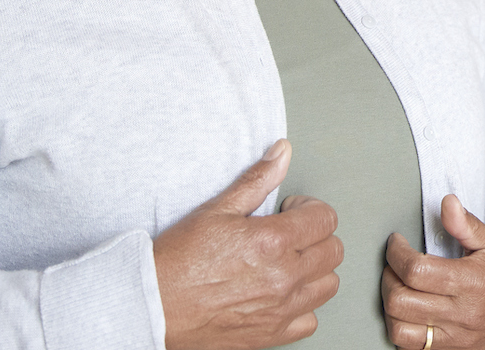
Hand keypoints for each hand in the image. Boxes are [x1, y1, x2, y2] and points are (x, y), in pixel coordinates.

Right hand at [152, 139, 343, 349]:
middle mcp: (284, 277)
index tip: (292, 209)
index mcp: (273, 242)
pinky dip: (303, 307)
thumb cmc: (178, 260)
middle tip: (290, 233)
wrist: (151, 305)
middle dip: (316, 235)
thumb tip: (282, 153)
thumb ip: (257, 180)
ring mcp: (280, 309)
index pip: (325, 219)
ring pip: (328, 285)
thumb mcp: (216, 209)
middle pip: (333, 250)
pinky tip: (282, 294)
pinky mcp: (270, 334)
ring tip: (289, 261)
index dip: (310, 208)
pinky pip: (310, 321)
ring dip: (315, 270)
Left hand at [381, 195, 484, 349]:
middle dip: (388, 278)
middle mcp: (462, 314)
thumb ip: (466, 224)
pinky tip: (409, 312)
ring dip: (390, 308)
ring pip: (399, 331)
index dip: (396, 253)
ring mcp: (456, 338)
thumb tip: (447, 202)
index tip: (397, 242)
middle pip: (400, 301)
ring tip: (399, 288)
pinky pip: (411, 348)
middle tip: (395, 264)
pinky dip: (402, 329)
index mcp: (472, 282)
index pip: (416, 270)